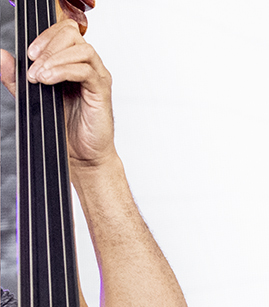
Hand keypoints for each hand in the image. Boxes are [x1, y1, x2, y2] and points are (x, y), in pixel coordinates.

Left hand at [1, 19, 115, 169]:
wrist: (83, 155)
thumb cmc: (65, 127)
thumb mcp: (32, 97)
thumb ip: (16, 77)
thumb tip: (1, 57)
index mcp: (73, 63)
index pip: (64, 32)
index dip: (45, 36)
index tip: (29, 53)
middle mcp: (87, 67)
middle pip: (73, 35)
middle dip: (48, 46)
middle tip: (33, 65)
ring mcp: (96, 78)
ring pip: (82, 50)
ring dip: (55, 59)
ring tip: (40, 76)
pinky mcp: (101, 91)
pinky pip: (85, 71)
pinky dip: (64, 71)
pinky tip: (49, 80)